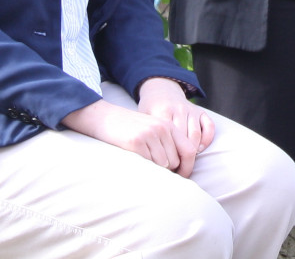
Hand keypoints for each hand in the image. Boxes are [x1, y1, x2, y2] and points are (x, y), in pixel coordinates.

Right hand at [61, 98, 195, 173]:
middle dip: (167, 171)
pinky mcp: (136, 142)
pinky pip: (147, 164)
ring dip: (153, 169)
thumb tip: (178, 169)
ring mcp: (150, 134)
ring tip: (141, 162)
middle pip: (175, 162)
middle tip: (152, 170)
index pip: (189, 150)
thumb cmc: (129, 129)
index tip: (181, 178)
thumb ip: (166, 144)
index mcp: (169, 126)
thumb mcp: (152, 130)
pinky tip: (134, 160)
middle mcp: (163, 128)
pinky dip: (142, 168)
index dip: (187, 168)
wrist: (105, 117)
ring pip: (162, 165)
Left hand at [137, 77, 215, 177]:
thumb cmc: (149, 112)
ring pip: (195, 135)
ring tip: (185, 165)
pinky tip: (199, 150)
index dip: (168, 159)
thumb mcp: (143, 121)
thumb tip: (145, 164)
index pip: (168, 141)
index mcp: (163, 112)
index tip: (166, 173)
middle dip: (181, 160)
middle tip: (177, 173)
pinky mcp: (201, 111)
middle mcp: (179, 110)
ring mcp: (191, 110)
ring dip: (192, 153)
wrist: (160, 91)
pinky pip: (209, 127)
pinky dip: (206, 140)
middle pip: (183, 140)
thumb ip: (146, 137)